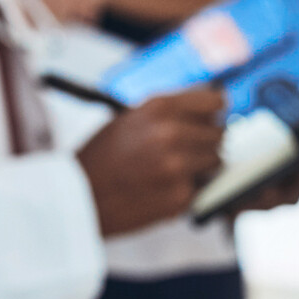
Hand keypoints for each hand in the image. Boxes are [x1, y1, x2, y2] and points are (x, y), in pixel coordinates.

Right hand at [76, 89, 225, 237]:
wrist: (79, 196)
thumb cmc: (100, 157)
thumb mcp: (129, 119)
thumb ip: (168, 113)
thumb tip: (209, 111)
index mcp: (159, 109)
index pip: (215, 102)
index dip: (215, 111)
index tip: (213, 117)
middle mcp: (172, 134)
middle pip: (219, 134)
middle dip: (206, 141)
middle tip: (184, 149)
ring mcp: (178, 167)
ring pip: (216, 162)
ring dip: (201, 165)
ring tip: (170, 169)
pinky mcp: (180, 196)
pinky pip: (201, 188)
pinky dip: (187, 188)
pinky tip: (162, 187)